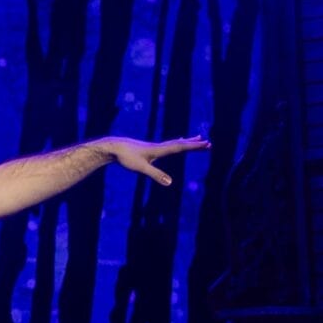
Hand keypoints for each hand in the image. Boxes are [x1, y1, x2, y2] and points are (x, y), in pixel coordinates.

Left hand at [93, 135, 210, 186]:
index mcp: (159, 150)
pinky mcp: (149, 149)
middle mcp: (159, 147)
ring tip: (197, 139)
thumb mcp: (141, 168)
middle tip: (208, 143)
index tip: (206, 144)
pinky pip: (168, 145)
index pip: (180, 148)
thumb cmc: (126, 157)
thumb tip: (170, 183)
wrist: (114, 147)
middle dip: (194, 144)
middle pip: (180, 144)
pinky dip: (176, 143)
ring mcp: (154, 147)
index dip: (194, 147)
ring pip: (174, 143)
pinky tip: (177, 142)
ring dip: (187, 142)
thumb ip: (156, 175)